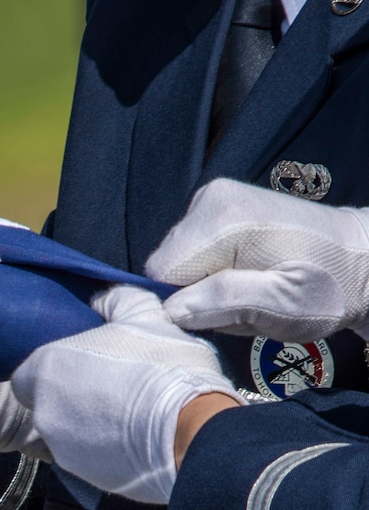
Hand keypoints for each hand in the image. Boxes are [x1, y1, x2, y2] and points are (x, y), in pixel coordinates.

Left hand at [11, 285, 243, 503]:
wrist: (193, 434)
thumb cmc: (164, 368)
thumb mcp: (145, 316)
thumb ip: (116, 301)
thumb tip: (103, 299)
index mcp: (45, 370)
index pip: (28, 372)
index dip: (56, 367)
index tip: (84, 364)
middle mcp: (43, 413)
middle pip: (47, 403)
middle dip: (72, 396)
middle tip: (111, 385)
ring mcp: (63, 450)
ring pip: (67, 433)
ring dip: (88, 424)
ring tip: (129, 413)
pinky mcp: (87, 479)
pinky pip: (89, 458)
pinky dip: (105, 450)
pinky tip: (136, 439)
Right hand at [146, 178, 368, 341]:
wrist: (360, 258)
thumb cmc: (330, 286)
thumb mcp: (284, 306)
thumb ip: (225, 302)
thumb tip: (171, 308)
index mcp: (224, 219)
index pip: (161, 271)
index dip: (182, 301)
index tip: (221, 311)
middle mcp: (211, 199)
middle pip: (166, 264)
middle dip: (195, 292)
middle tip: (242, 302)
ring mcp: (214, 198)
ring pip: (176, 259)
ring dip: (204, 283)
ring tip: (249, 288)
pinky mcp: (218, 205)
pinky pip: (190, 250)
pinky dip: (210, 269)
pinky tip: (245, 273)